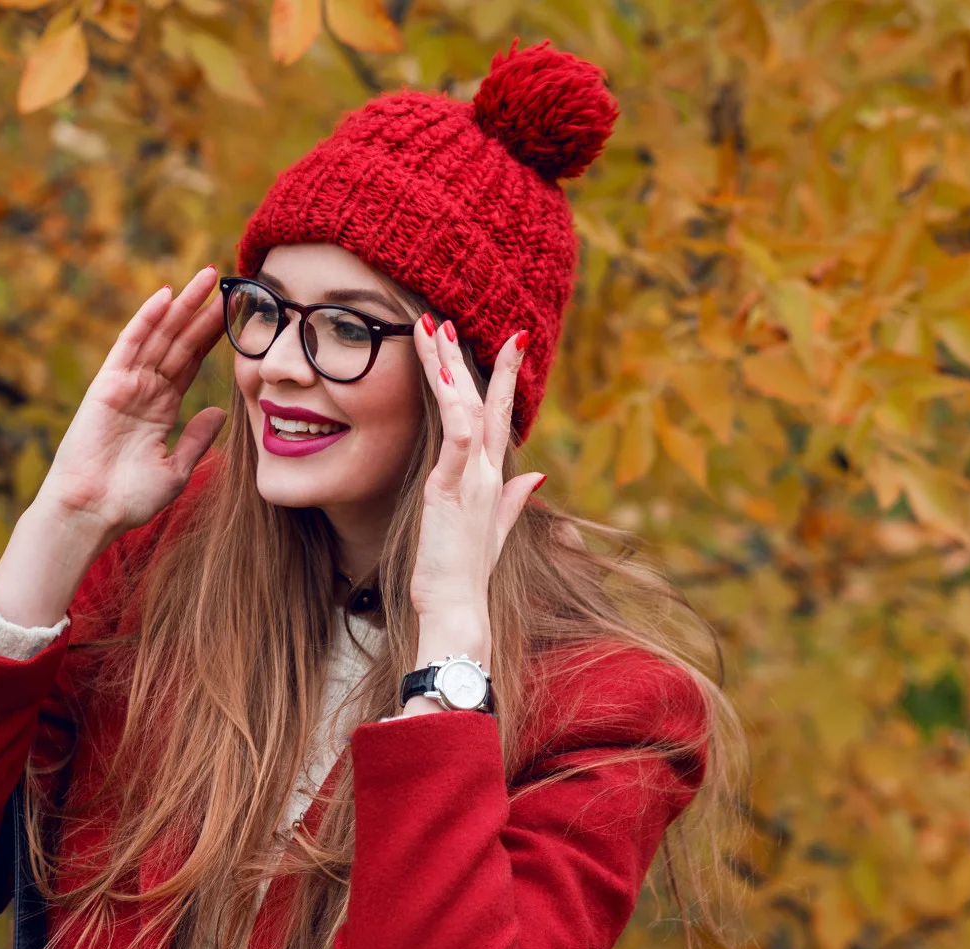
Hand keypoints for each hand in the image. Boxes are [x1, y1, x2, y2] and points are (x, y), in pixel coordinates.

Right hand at [33, 266, 229, 541]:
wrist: (92, 511)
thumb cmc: (128, 499)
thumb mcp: (176, 469)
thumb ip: (197, 438)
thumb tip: (218, 411)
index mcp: (160, 408)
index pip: (190, 363)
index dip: (211, 337)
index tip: (235, 314)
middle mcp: (144, 390)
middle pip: (178, 341)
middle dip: (201, 311)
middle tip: (227, 280)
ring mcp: (125, 384)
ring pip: (159, 335)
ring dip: (181, 305)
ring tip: (207, 277)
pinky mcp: (107, 384)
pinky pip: (129, 344)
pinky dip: (146, 319)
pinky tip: (165, 296)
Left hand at [407, 317, 543, 660]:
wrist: (459, 609)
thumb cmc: (466, 574)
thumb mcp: (495, 531)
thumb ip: (515, 500)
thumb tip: (537, 476)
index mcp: (494, 480)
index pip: (498, 417)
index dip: (498, 379)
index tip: (500, 343)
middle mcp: (487, 473)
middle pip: (483, 403)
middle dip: (469, 358)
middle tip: (451, 319)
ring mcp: (473, 480)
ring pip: (466, 409)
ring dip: (449, 367)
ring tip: (433, 330)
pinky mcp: (451, 490)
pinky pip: (457, 440)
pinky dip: (454, 407)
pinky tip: (442, 376)